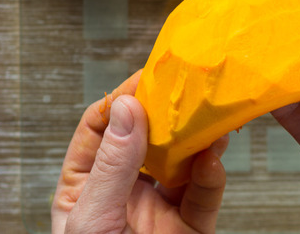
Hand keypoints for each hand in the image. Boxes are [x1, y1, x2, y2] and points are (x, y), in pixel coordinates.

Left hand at [52, 71, 228, 233]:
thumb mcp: (94, 216)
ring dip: (198, 142)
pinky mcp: (190, 227)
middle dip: (167, 116)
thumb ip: (113, 165)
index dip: (120, 102)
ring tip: (208, 123)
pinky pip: (205, 195)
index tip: (145, 79)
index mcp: (87, 187)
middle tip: (185, 90)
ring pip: (183, 164)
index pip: (100, 130)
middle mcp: (124, 193)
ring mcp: (159, 209)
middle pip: (147, 141)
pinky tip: (212, 162)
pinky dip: (212, 177)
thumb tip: (127, 110)